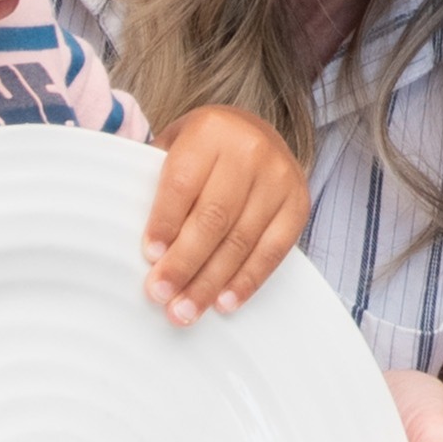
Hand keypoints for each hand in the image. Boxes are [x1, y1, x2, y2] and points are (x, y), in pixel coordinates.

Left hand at [143, 106, 309, 325]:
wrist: (255, 133)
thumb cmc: (204, 149)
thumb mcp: (175, 146)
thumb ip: (156, 183)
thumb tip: (144, 246)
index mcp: (211, 131)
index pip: (183, 184)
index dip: (165, 223)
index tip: (150, 257)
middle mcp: (250, 151)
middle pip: (213, 218)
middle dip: (184, 263)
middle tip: (161, 295)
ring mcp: (279, 179)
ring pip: (241, 240)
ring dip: (210, 282)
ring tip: (186, 310)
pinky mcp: (298, 204)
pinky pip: (272, 251)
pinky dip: (247, 280)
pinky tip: (224, 301)